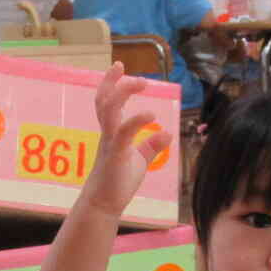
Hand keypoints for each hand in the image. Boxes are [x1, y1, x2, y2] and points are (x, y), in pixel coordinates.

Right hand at [80, 64, 172, 219]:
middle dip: (111, 81)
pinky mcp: (115, 156)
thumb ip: (151, 146)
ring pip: (109, 111)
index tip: (118, 65)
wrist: (104, 206)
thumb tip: (167, 133)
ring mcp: (110, 144)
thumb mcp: (140, 161)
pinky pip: (123, 133)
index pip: (107, 102)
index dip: (110, 83)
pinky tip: (152, 114)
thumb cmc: (118, 183)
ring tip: (141, 82)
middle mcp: (108, 134)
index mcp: (111, 133)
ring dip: (123, 93)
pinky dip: (137, 120)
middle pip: (104, 101)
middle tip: (121, 65)